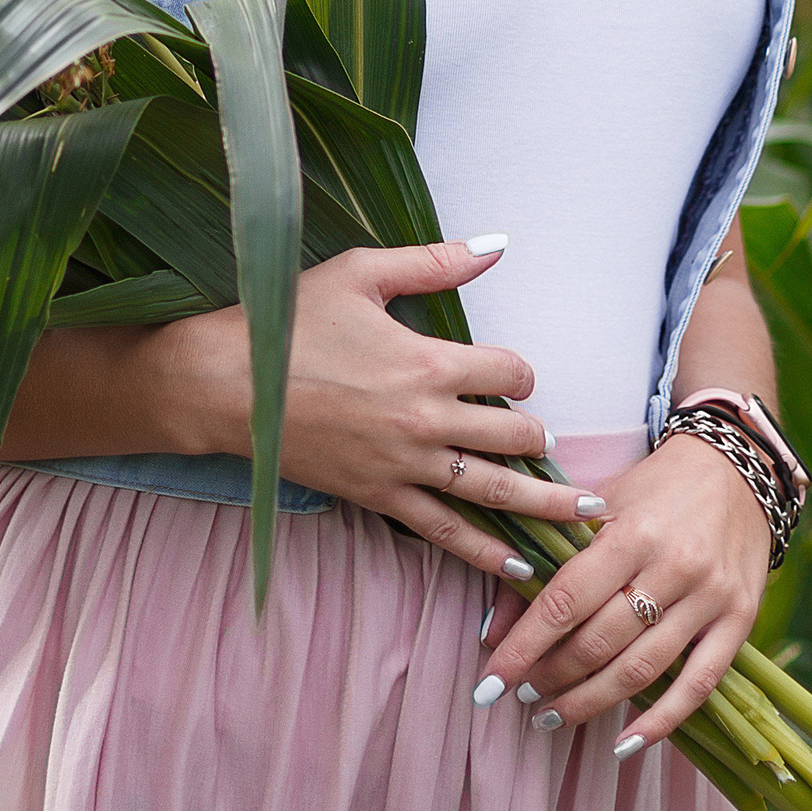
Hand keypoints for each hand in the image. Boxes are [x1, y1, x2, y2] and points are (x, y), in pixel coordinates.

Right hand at [166, 239, 605, 584]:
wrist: (225, 383)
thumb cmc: (290, 320)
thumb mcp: (362, 273)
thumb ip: (435, 262)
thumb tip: (497, 244)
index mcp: (429, 361)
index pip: (511, 373)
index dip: (520, 374)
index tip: (511, 376)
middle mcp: (426, 419)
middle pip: (515, 435)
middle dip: (538, 437)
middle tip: (548, 441)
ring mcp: (404, 465)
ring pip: (494, 492)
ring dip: (546, 505)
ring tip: (586, 516)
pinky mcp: (379, 496)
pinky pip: (444, 532)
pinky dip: (485, 552)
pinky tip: (519, 565)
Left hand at [475, 429, 769, 746]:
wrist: (738, 467)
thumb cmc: (655, 488)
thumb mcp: (596, 508)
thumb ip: (546, 562)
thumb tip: (493, 629)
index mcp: (631, 533)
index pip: (565, 603)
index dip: (523, 648)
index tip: (490, 682)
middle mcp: (674, 566)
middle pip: (600, 642)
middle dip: (552, 677)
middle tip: (522, 696)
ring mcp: (710, 598)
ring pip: (641, 670)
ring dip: (590, 702)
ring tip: (553, 716)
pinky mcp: (740, 620)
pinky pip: (699, 685)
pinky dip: (661, 721)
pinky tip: (625, 744)